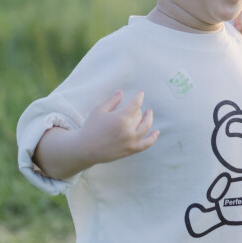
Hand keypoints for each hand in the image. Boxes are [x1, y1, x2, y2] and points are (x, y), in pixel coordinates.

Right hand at [33, 90, 158, 179]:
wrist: (85, 149)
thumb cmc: (90, 127)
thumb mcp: (99, 110)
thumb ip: (112, 100)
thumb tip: (122, 92)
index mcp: (120, 118)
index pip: (136, 104)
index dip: (139, 97)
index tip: (140, 93)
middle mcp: (128, 130)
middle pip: (139, 115)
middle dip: (138, 109)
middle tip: (134, 107)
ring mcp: (131, 141)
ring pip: (146, 127)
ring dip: (148, 119)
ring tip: (149, 113)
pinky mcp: (130, 150)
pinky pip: (146, 144)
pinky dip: (153, 138)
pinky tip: (156, 132)